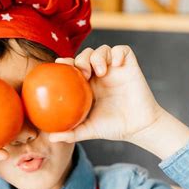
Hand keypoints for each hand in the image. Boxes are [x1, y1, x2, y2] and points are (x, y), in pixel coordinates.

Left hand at [48, 45, 163, 142]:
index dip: (65, 62)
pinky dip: (117, 53)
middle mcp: (99, 74)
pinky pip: (122, 50)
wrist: (137, 128)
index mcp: (86, 85)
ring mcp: (114, 68)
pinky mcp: (129, 66)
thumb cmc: (112, 127)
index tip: (60, 65)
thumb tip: (51, 139)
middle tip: (83, 73)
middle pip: (85, 55)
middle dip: (81, 59)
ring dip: (98, 56)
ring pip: (102, 50)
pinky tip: (116, 64)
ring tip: (100, 72)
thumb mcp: (88, 130)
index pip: (72, 66)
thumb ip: (70, 133)